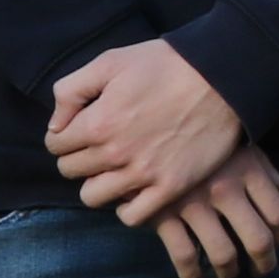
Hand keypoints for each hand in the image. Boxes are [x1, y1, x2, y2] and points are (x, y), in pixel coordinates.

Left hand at [49, 39, 243, 223]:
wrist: (222, 78)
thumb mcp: (110, 61)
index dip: (64, 136)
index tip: (82, 129)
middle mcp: (115, 152)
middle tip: (100, 147)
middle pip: (70, 171)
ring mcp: (144, 173)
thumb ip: (71, 91)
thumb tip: (56, 125)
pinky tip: (134, 190)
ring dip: (97, 184)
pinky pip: (132, 216)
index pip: (55, 145)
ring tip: (114, 170)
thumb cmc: (166, 64)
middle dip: (79, 158)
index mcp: (97, 122)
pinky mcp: (171, 187)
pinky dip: (126, 207)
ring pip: (93, 197)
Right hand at [146, 147, 278, 277]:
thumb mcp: (237, 146)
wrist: (146, 133)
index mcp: (247, 170)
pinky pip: (184, 256)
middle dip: (264, 263)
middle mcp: (225, 188)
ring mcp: (193, 203)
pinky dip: (192, 274)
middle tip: (260, 270)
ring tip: (228, 274)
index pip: (278, 214)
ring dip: (229, 272)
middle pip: (258, 240)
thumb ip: (265, 168)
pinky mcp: (163, 214)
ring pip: (223, 254)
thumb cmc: (200, 141)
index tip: (277, 243)